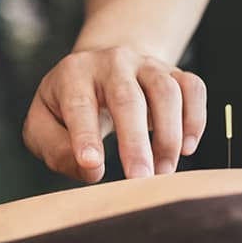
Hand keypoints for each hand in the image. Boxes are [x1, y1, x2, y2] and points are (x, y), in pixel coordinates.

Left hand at [22, 46, 206, 182]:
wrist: (103, 68)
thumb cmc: (70, 106)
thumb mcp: (45, 126)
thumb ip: (58, 151)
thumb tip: (92, 170)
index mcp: (74, 74)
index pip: (79, 105)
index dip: (85, 136)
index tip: (93, 165)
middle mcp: (113, 62)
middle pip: (128, 98)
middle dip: (135, 142)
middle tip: (140, 180)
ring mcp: (147, 64)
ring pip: (167, 92)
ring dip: (168, 137)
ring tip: (163, 171)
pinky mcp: (174, 72)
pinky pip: (193, 89)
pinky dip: (195, 121)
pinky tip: (186, 148)